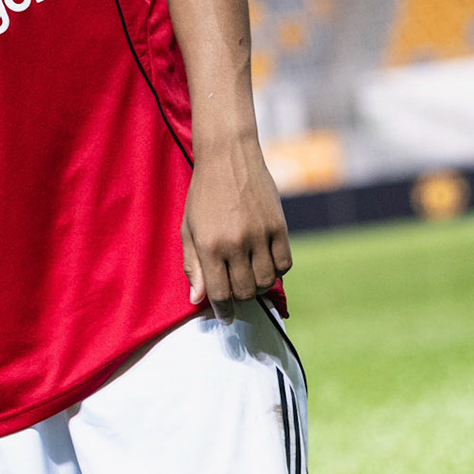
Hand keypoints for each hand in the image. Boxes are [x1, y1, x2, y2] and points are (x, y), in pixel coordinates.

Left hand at [181, 136, 292, 319]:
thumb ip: (192, 265)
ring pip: (266, 282)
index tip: (224, 315)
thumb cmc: (203, 194)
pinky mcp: (279, 227)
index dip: (222, 310)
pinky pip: (285, 265)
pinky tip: (265, 263)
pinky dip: (276, 270)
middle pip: (245, 292)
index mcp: (210, 245)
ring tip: (249, 275)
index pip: (220, 293)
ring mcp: (260, 235)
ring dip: (258, 286)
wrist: (228, 158)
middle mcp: (236, 243)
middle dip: (239, 297)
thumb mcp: (189, 228)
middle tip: (236, 288)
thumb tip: (197, 300)